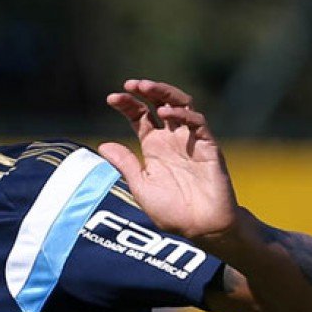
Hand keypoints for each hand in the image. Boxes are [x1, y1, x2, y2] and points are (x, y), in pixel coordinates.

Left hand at [99, 79, 238, 241]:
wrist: (201, 227)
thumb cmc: (171, 210)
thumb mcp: (141, 186)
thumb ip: (125, 164)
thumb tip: (102, 145)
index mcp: (154, 146)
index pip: (140, 116)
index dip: (127, 104)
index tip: (111, 98)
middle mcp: (172, 139)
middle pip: (160, 103)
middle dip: (147, 90)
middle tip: (131, 84)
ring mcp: (191, 141)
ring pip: (181, 105)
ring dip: (165, 94)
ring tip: (146, 88)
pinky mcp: (209, 147)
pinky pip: (198, 123)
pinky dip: (183, 114)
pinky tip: (167, 113)